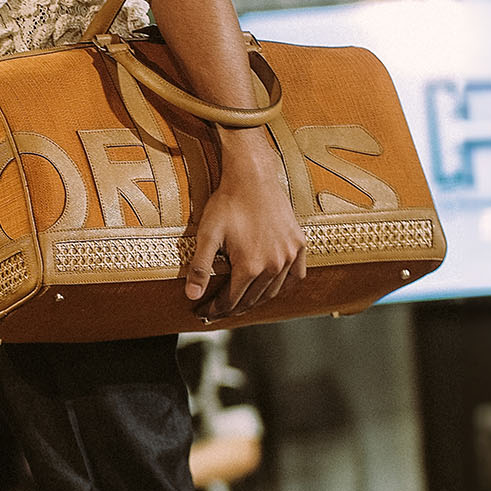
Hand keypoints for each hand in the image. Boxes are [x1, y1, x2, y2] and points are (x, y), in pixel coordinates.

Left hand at [185, 136, 305, 319]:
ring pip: (273, 291)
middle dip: (232, 309)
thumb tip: (192, 296)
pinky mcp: (299, 244)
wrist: (253, 176)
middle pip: (252, 300)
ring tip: (239, 304)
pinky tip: (270, 289)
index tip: (202, 314)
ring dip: (255, 301)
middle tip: (216, 312)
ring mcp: (289, 255)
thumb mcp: (207, 234)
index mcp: (250, 266)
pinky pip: (295, 276)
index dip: (215, 310)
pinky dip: (283, 286)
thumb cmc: (227, 203)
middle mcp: (274, 265)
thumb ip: (200, 267)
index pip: (231, 301)